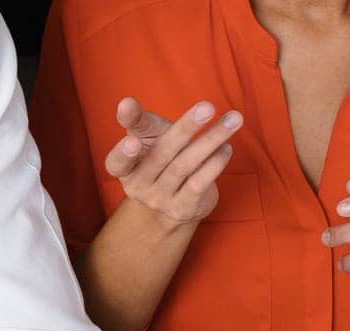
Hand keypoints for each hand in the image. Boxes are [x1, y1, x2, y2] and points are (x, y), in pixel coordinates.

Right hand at [105, 98, 242, 229]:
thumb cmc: (161, 158)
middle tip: (207, 106)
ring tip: (233, 120)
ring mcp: (160, 200)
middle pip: (161, 155)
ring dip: (210, 140)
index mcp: (125, 169)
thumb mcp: (148, 138)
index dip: (123, 153)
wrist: (173, 202)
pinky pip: (199, 184)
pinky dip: (214, 164)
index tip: (131, 140)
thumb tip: (126, 103)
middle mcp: (139, 187)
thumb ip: (139, 121)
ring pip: (184, 166)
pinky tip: (226, 148)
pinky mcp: (183, 209)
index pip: (117, 163)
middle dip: (185, 128)